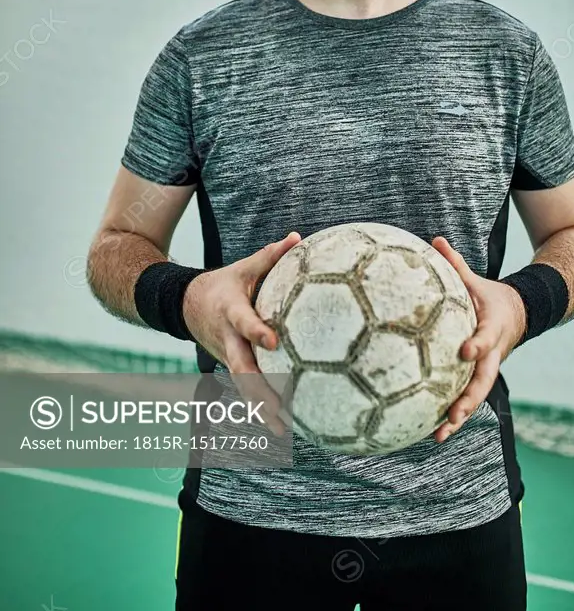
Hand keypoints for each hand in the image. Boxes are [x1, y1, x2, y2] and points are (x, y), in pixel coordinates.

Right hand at [182, 232, 301, 435]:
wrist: (185, 305)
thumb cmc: (223, 284)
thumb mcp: (243, 268)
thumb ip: (270, 256)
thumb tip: (297, 237)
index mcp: (231, 312)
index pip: (244, 322)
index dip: (256, 331)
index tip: (272, 341)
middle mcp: (227, 339)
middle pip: (242, 368)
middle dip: (260, 389)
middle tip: (280, 407)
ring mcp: (227, 357)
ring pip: (243, 386)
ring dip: (261, 408)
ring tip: (283, 427)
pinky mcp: (231, 366)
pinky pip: (245, 389)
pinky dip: (259, 408)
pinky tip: (279, 426)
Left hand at [429, 237, 526, 443]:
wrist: (520, 315)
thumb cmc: (491, 298)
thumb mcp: (477, 280)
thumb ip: (455, 264)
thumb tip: (435, 240)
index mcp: (493, 328)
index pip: (485, 338)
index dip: (477, 345)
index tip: (464, 352)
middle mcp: (492, 355)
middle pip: (482, 381)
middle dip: (468, 399)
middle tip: (453, 414)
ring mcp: (487, 370)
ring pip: (474, 397)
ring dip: (458, 417)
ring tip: (437, 435)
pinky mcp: (478, 379)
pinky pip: (466, 398)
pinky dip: (452, 416)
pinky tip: (430, 432)